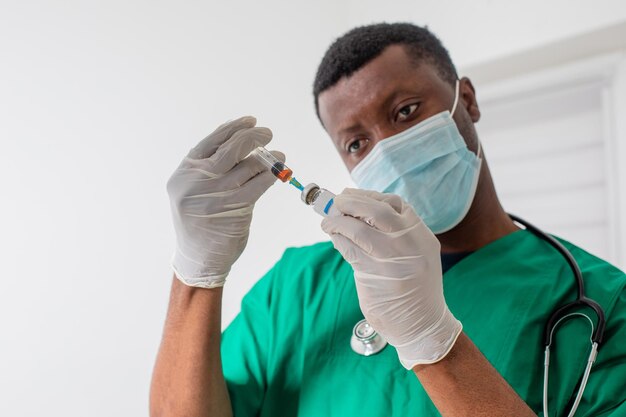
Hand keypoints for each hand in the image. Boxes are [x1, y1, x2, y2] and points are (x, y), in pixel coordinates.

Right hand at [167, 116, 282, 287]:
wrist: (199, 258)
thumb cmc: (199, 221)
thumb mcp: (193, 191)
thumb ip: (210, 168)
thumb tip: (242, 140)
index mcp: (184, 173)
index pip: (211, 142)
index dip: (232, 128)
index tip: (250, 120)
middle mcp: (197, 182)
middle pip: (231, 150)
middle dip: (252, 137)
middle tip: (267, 133)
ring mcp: (215, 196)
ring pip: (248, 167)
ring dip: (268, 158)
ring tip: (280, 156)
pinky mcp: (234, 209)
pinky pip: (258, 186)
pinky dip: (270, 176)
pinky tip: (277, 172)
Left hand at [321, 188, 461, 368]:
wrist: (423, 324)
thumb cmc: (413, 287)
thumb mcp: (416, 253)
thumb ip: (394, 233)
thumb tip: (356, 210)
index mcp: (421, 234)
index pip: (394, 203)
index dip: (368, 195)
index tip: (351, 194)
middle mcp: (410, 243)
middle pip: (376, 211)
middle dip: (351, 202)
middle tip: (336, 202)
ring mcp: (392, 259)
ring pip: (358, 229)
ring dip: (337, 222)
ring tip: (327, 222)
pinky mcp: (374, 275)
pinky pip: (349, 250)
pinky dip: (338, 240)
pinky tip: (334, 239)